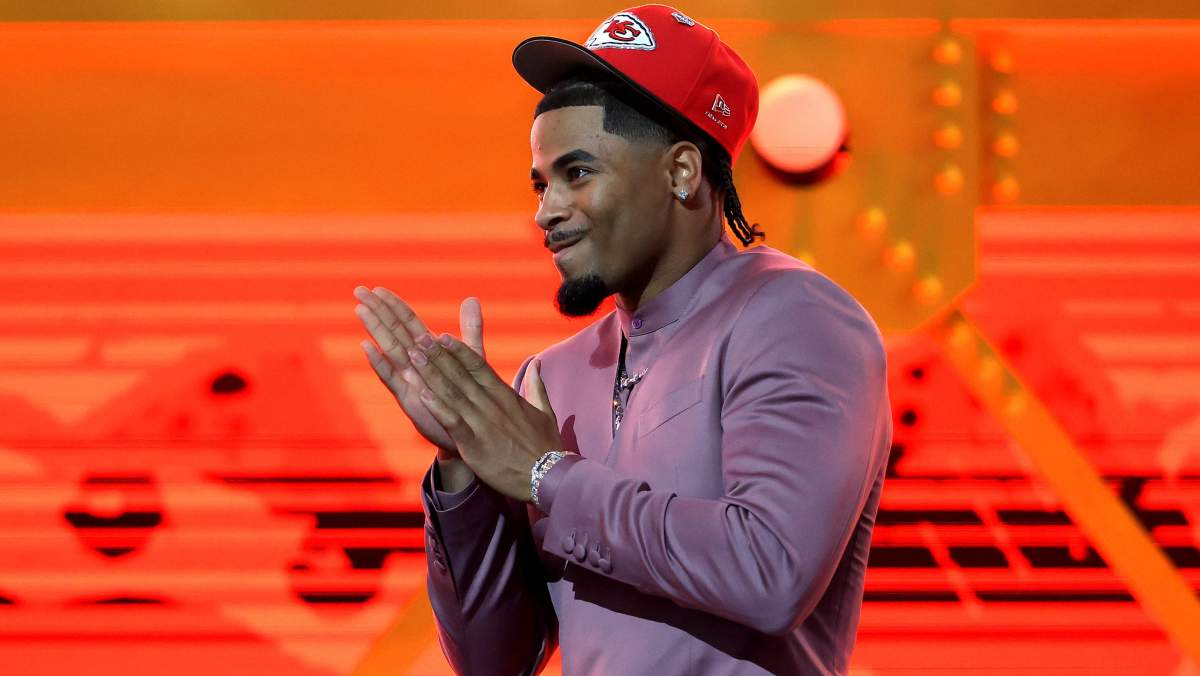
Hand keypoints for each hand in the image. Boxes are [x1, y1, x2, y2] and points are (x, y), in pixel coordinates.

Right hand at [353, 286, 485, 454]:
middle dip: (377, 310)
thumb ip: (470, 330)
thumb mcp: (472, 358)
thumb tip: (471, 298)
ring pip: (390, 349)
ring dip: (375, 329)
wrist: (470, 430)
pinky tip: (366, 347)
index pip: (408, 322)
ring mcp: (409, 379)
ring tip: (360, 310)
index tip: (376, 288)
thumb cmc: (468, 393)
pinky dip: (379, 362)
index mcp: (428, 351)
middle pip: (394, 331)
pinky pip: (391, 378)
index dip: (393, 305)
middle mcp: (415, 363)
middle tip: (358, 290)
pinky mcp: (409, 398)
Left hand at [402, 326, 561, 502]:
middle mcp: (492, 405)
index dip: (459, 351)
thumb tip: (536, 363)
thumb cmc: (547, 445)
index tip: (442, 336)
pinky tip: (422, 395)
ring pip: (453, 394)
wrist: (549, 476)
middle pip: (461, 375)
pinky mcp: (475, 445)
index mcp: (506, 396)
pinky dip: (437, 407)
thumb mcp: (545, 410)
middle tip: (419, 338)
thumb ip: (536, 385)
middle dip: (439, 356)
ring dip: (432, 374)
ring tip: (413, 358)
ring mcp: (482, 424)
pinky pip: (453, 422)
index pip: (479, 367)